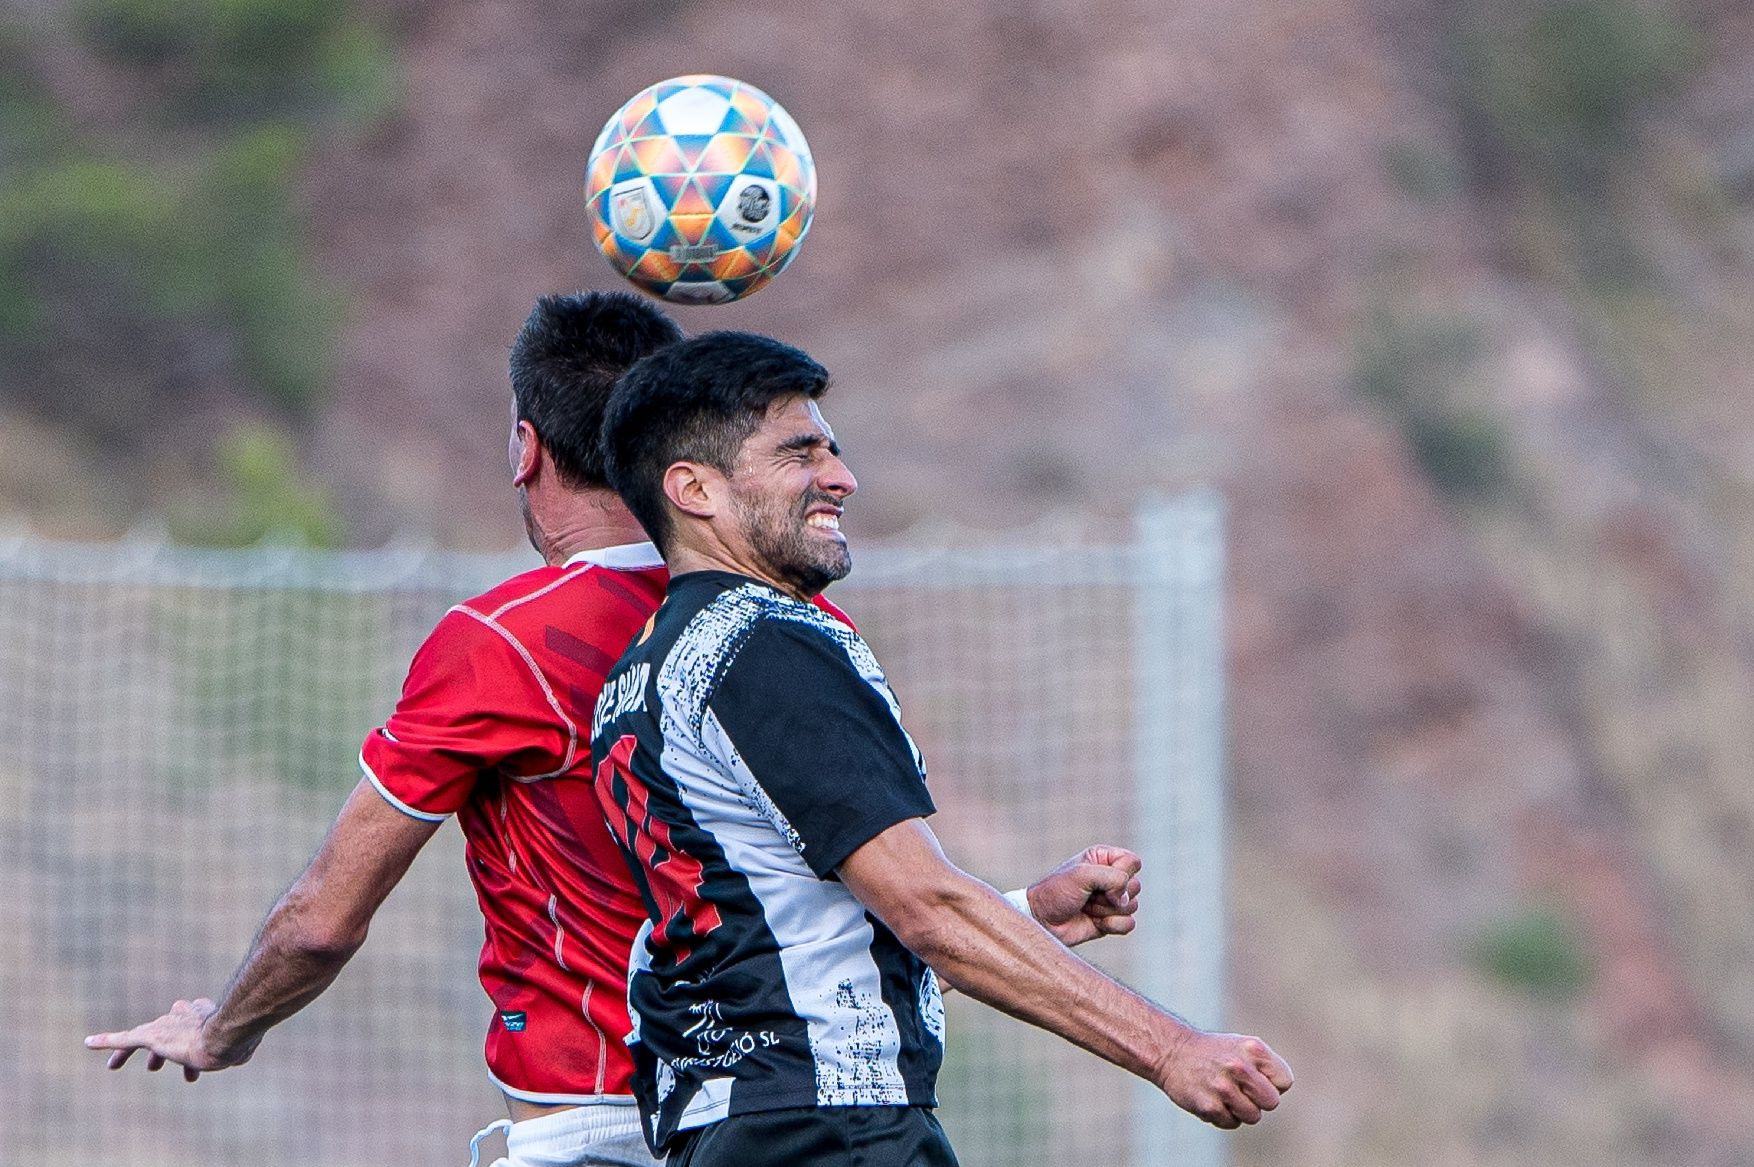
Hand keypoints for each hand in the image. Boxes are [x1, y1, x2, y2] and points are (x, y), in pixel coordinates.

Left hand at [84, 998, 250, 1080]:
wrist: (227, 1036)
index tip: (192, 1063)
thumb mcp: (242, 1047)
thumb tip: (243, 1053)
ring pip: (143, 1036)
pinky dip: (106, 1042)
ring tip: (122, 1068)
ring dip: (133, 1053)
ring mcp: (166, 1024)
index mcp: (204, 1012)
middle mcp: (183, 1013)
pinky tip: (89, 1043)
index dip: (191, 1042)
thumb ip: (239, 1047)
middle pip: (165, 1028)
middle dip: (161, 1049)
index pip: (191, 1023)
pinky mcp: (151, 1035)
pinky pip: (125, 1039)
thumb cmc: (239, 1041)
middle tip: (153, 1068)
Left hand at [1026, 845, 1142, 946]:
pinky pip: (1129, 924)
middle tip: (1087, 896)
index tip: (1098, 879)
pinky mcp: (1112, 920)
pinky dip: (1112, 925)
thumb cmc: (1056, 892)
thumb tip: (1126, 899)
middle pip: (1135, 886)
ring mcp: (1112, 900)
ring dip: (1107, 910)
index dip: (1122, 873)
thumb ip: (1112, 878)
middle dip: (1111, 895)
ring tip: (1087, 907)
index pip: (1133, 862)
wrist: (1042, 921)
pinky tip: (1094, 922)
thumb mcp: (1081, 875)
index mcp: (1103, 858)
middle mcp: (1110, 877)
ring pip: (1133, 906)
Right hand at [1154, 1029, 1292, 1128]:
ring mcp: (1224, 1088)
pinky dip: (1223, 1115)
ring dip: (1241, 1109)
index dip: (1272, 1083)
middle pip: (1272, 1102)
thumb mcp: (1244, 1047)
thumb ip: (1266, 1067)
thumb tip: (1278, 1093)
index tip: (1255, 1077)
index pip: (1285, 1081)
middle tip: (1242, 1089)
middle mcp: (1240, 1067)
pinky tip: (1212, 1098)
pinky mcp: (1210, 1106)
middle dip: (1259, 1099)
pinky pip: (1232, 1123)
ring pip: (1253, 1116)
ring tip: (1225, 1093)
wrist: (1172, 1052)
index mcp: (1253, 1048)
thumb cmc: (1214, 1052)